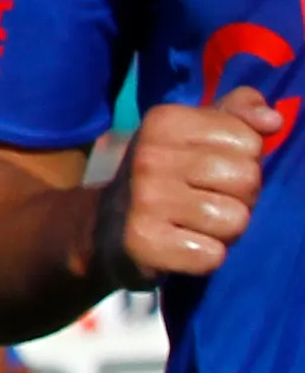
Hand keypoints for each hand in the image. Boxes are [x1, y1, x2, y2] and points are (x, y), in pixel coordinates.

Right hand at [97, 89, 281, 285]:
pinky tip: (181, 246)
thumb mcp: (195, 134)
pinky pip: (213, 256)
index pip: (250, 142)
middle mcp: (150, 157)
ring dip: (223, 230)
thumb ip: (238, 114)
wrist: (101, 225)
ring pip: (235, 220)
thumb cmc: (165, 174)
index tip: (210, 170)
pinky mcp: (144, 242)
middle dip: (238, 197)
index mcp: (164, 122)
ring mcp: (145, 200)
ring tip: (195, 224)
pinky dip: (205, 257)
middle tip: (205, 199)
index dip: (241, 161)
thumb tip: (272, 120)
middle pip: (247, 180)